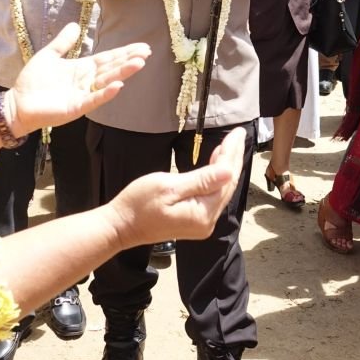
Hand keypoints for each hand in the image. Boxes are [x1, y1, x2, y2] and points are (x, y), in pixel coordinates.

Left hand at [10, 27, 150, 132]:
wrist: (17, 103)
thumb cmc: (32, 82)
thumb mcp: (49, 55)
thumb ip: (63, 42)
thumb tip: (75, 25)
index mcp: (82, 69)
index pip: (107, 59)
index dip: (123, 52)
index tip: (141, 46)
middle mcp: (86, 82)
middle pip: (111, 68)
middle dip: (129, 60)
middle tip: (146, 52)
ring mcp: (83, 95)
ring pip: (106, 82)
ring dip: (123, 73)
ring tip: (138, 63)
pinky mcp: (75, 107)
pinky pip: (93, 99)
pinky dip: (105, 93)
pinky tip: (118, 86)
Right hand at [107, 127, 246, 246]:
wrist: (120, 226)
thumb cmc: (138, 204)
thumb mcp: (168, 187)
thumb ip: (201, 180)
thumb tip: (228, 172)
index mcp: (202, 213)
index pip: (225, 178)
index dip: (232, 153)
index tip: (237, 132)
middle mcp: (207, 221)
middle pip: (227, 185)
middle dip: (233, 158)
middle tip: (239, 134)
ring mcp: (202, 223)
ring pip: (221, 190)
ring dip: (226, 167)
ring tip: (230, 144)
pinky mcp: (195, 221)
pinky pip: (212, 196)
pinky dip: (216, 178)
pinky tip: (215, 164)